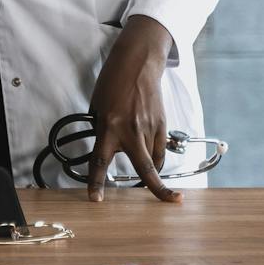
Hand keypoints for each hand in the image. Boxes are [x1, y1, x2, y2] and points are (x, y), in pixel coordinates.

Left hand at [85, 14, 179, 202]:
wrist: (137, 64)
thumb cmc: (113, 83)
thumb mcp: (98, 107)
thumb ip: (104, 130)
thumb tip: (111, 149)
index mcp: (108, 127)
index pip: (100, 161)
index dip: (96, 183)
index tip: (95, 199)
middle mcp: (130, 131)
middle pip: (145, 168)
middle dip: (157, 189)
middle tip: (168, 200)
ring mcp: (149, 128)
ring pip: (152, 158)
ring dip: (148, 164)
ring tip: (144, 158)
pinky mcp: (162, 124)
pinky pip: (160, 148)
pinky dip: (156, 155)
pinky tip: (152, 154)